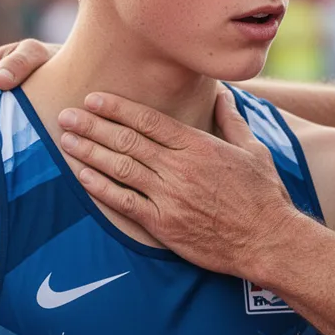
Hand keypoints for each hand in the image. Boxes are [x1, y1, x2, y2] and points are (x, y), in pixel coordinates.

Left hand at [58, 88, 300, 277]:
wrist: (268, 239)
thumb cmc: (264, 195)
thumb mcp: (254, 149)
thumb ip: (233, 120)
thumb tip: (223, 95)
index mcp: (199, 145)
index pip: (148, 120)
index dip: (116, 108)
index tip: (93, 99)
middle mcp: (180, 168)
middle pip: (127, 140)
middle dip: (92, 126)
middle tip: (65, 115)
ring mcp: (170, 197)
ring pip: (121, 168)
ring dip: (89, 152)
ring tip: (65, 140)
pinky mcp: (164, 225)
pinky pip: (125, 203)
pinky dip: (101, 188)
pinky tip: (82, 176)